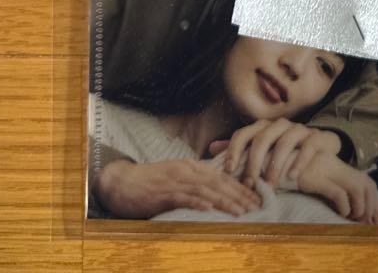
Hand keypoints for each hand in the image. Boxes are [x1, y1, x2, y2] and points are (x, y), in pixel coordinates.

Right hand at [93, 158, 260, 218]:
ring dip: (225, 200)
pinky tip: (209, 208)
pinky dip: (197, 202)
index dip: (239, 186)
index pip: (221, 176)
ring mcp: (175, 181)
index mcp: (191, 166)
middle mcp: (186, 171)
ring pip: (205, 189)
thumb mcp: (176, 176)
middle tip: (256, 205)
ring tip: (240, 210)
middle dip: (239, 194)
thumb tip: (215, 193)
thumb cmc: (149, 182)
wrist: (121, 182)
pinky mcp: (162, 193)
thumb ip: (194, 181)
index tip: (255, 197)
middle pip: (218, 181)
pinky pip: (183, 197)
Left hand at [211, 119, 341, 188]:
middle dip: (254, 162)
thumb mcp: (261, 152)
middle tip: (250, 184)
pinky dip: (300, 161)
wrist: (319, 151)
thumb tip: (212, 148)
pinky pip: (308, 146)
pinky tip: (293, 177)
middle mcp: (279, 125)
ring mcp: (299, 129)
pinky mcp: (317, 137)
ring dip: (275, 165)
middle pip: (262, 138)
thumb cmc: (284, 153)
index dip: (234, 150)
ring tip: (271, 185)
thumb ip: (239, 149)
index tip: (229, 171)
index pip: (243, 133)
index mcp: (263, 127)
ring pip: (284, 142)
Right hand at [293, 152, 377, 223]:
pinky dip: (344, 205)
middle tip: (365, 224)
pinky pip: (338, 193)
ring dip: (359, 207)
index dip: (377, 204)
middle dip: (372, 208)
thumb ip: (344, 195)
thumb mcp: (329, 183)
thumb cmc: (308, 179)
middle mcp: (341, 169)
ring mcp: (330, 172)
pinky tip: (342, 213)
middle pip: (369, 186)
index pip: (371, 186)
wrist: (285, 165)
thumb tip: (360, 218)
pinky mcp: (318, 178)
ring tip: (352, 218)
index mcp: (346, 170)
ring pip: (358, 188)